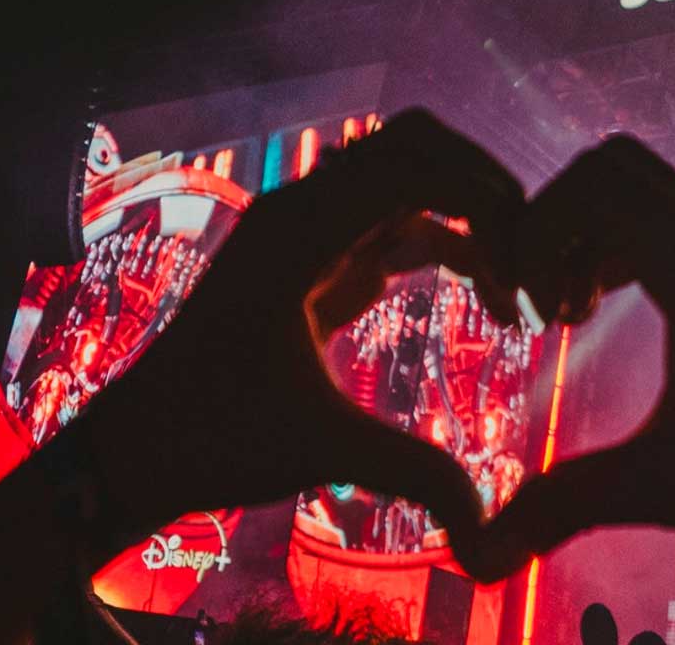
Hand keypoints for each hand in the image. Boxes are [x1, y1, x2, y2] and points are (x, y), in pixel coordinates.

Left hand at [75, 110, 522, 551]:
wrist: (142, 446)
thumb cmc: (215, 437)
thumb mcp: (322, 448)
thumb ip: (412, 473)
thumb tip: (486, 528)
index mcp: (300, 232)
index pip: (414, 167)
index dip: (484, 203)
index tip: (525, 271)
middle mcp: (306, 212)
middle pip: (415, 146)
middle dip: (483, 187)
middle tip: (531, 252)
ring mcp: (313, 232)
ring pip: (412, 182)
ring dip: (471, 219)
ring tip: (517, 291)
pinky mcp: (321, 260)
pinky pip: (401, 225)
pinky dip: (451, 247)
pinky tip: (489, 298)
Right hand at [455, 136, 674, 643]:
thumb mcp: (667, 487)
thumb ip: (561, 505)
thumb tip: (473, 557)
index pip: (595, 184)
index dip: (536, 234)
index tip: (529, 315)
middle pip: (616, 167)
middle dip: (558, 220)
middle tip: (546, 303)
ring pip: (648, 195)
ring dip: (592, 237)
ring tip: (573, 316)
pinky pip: (673, 231)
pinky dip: (626, 254)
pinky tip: (616, 323)